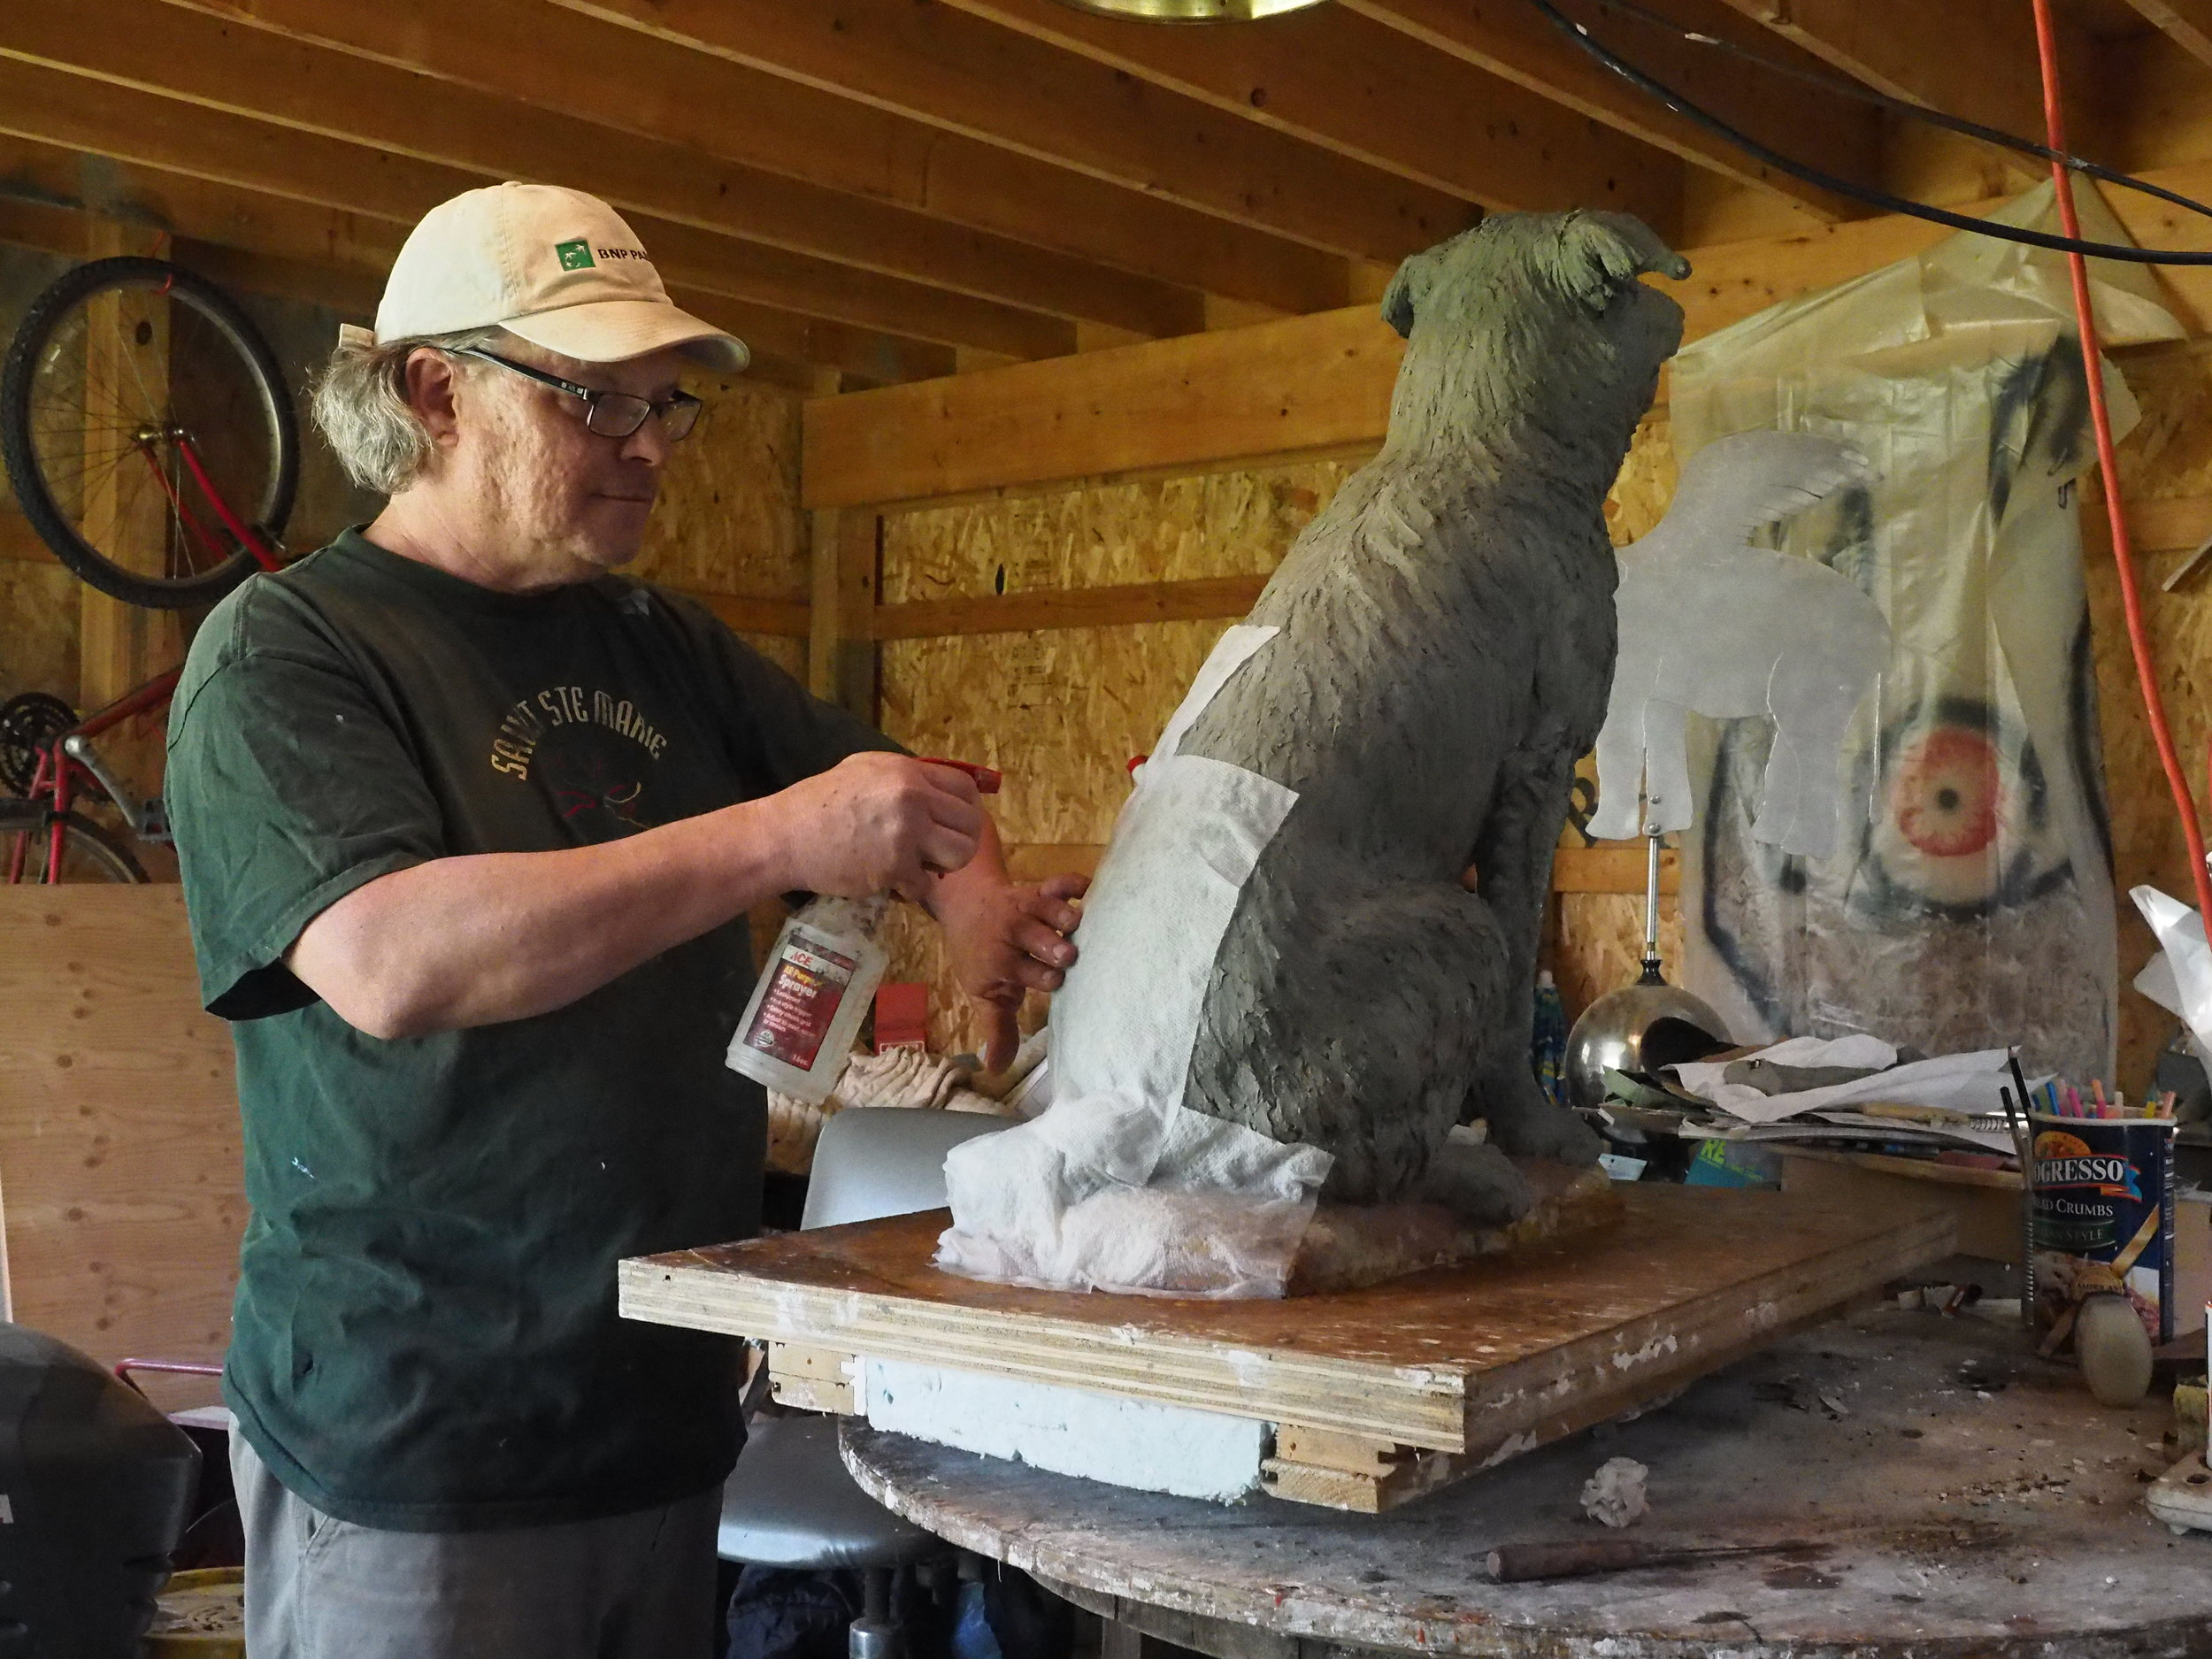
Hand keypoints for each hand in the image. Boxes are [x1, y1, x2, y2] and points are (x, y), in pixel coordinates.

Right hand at [767, 753, 984, 902]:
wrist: (786, 836)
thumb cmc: (820, 802)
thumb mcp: (865, 769)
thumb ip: (905, 776)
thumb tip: (940, 788)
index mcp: (908, 772)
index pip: (965, 789)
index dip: (967, 810)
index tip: (955, 825)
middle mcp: (913, 798)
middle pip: (971, 824)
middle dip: (959, 842)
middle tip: (939, 852)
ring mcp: (906, 833)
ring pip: (960, 855)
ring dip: (944, 867)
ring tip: (922, 867)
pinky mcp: (895, 867)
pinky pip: (925, 885)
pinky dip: (911, 890)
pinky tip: (893, 883)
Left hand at [936, 872, 1088, 1070]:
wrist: (968, 908)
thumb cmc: (982, 958)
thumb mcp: (984, 995)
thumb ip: (998, 1030)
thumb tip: (997, 1071)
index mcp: (1001, 963)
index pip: (1022, 971)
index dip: (1039, 976)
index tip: (1054, 981)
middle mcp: (1013, 934)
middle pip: (1034, 937)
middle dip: (1051, 945)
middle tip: (1067, 954)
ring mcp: (1027, 908)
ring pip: (1047, 907)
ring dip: (1063, 914)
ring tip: (1079, 922)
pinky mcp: (1040, 889)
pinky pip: (1058, 882)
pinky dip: (1074, 884)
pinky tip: (1090, 890)